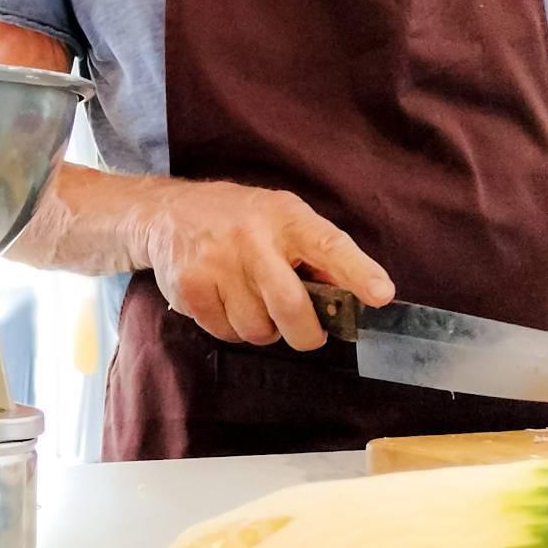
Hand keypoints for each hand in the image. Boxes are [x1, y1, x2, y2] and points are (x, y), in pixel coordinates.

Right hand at [142, 181, 394, 348]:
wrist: (167, 213)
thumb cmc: (238, 220)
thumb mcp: (281, 217)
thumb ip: (316, 253)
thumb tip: (353, 296)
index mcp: (286, 218)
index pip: (329, 246)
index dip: (357, 272)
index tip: (381, 295)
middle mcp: (251, 239)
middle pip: (290, 308)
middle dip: (306, 333)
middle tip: (307, 332)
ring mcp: (217, 264)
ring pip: (258, 330)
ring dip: (264, 329)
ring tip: (254, 304)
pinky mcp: (190, 289)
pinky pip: (226, 333)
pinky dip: (232, 329)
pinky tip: (225, 302)